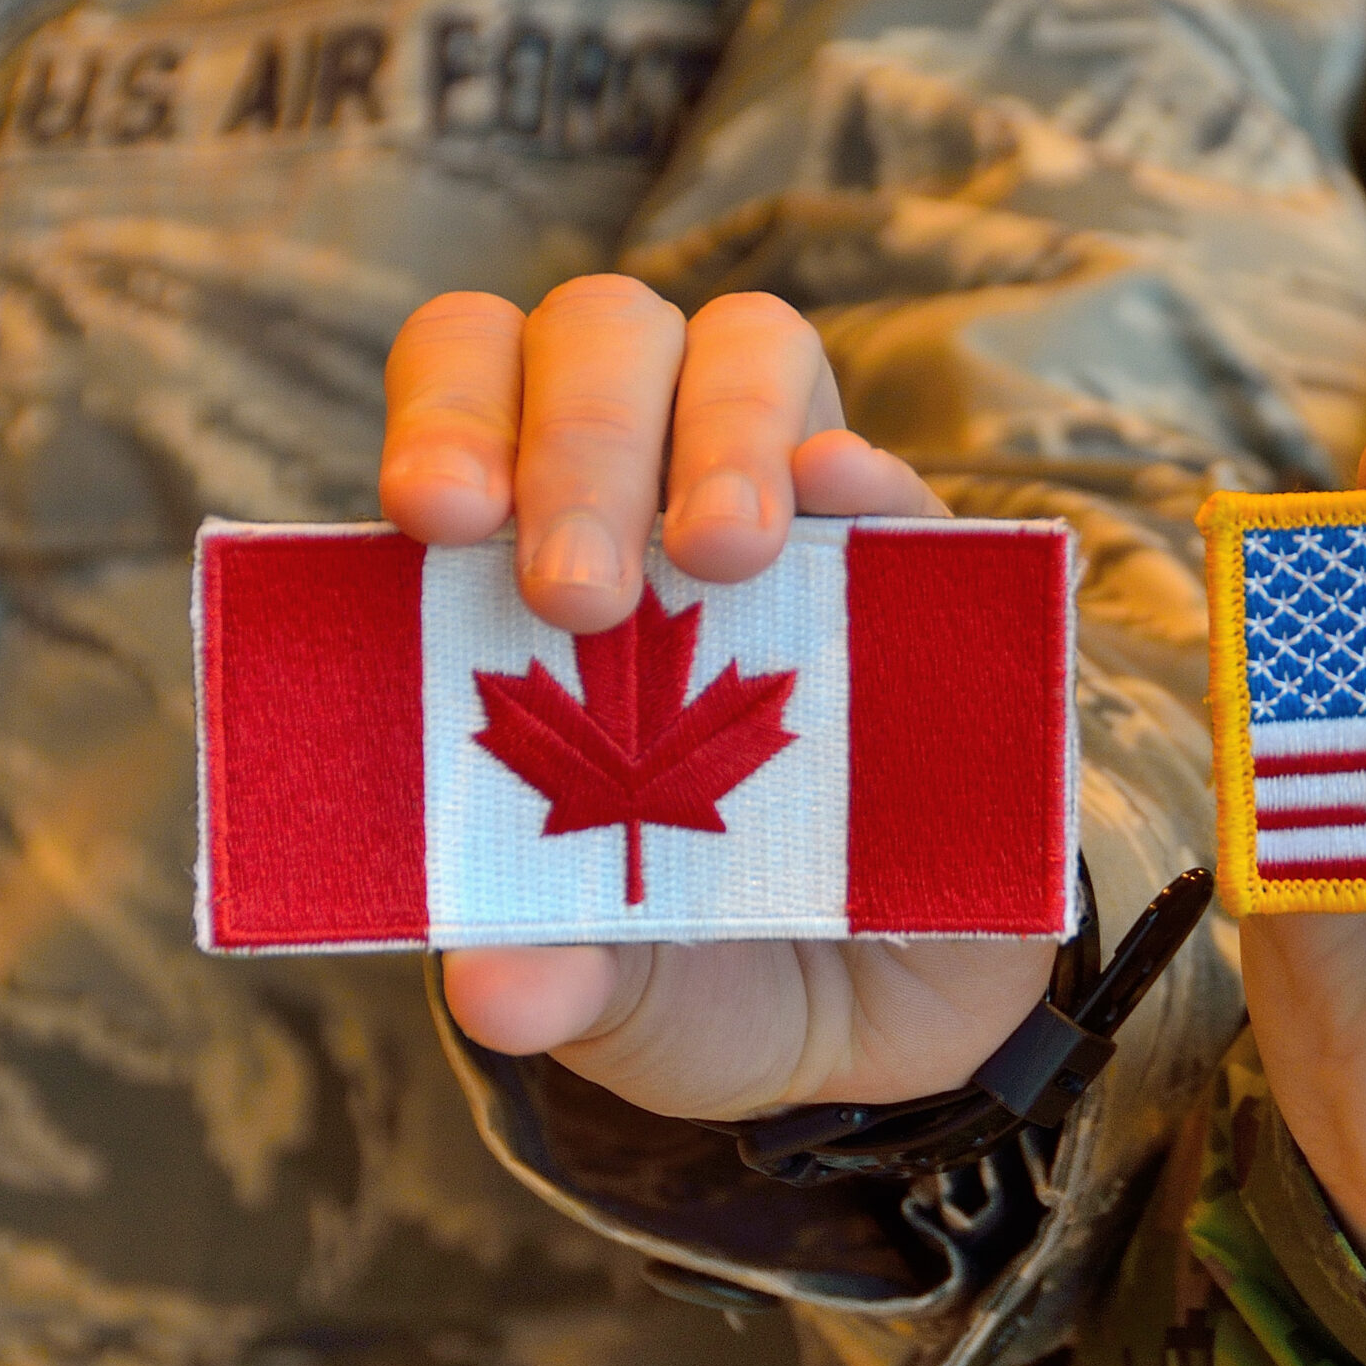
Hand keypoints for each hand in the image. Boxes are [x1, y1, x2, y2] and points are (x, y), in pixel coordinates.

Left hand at [379, 277, 1053, 1115]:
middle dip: (580, 443)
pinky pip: (900, 474)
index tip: (435, 514)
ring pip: (751, 348)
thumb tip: (499, 990)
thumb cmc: (706, 969)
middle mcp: (654, 502)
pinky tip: (844, 496)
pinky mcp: (930, 571)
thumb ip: (559, 980)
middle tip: (577, 594)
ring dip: (725, 428)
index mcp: (525, 568)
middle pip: (604, 342)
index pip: (469, 395)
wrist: (892, 1023)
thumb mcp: (623, 999)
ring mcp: (801, 523)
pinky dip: (869, 466)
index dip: (450, 415)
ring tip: (726, 554)